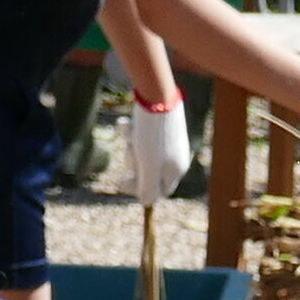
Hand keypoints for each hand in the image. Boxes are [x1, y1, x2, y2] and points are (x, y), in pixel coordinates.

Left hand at [116, 96, 195, 211]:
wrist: (156, 96)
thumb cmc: (152, 135)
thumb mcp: (148, 167)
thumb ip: (147, 189)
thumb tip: (145, 203)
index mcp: (176, 169)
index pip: (159, 191)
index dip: (140, 189)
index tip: (122, 182)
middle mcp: (174, 156)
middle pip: (147, 171)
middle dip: (133, 162)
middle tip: (130, 150)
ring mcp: (167, 140)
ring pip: (141, 152)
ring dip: (130, 144)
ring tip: (131, 133)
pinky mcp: (159, 125)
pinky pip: (140, 134)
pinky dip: (131, 130)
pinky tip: (128, 123)